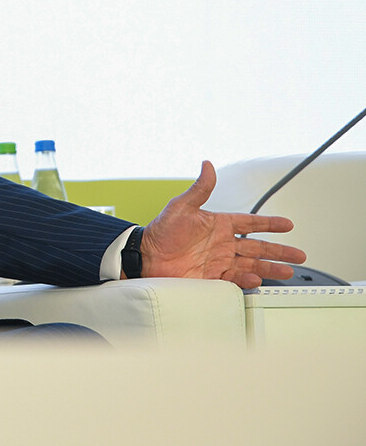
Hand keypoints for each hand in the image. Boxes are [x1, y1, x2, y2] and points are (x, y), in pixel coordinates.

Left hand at [140, 160, 306, 288]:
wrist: (146, 255)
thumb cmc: (161, 231)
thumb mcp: (181, 206)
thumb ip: (199, 189)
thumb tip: (207, 165)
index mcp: (219, 224)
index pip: (251, 222)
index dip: (269, 224)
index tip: (288, 224)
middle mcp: (222, 243)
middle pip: (258, 246)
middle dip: (280, 250)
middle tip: (299, 255)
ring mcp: (219, 260)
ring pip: (252, 264)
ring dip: (270, 267)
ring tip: (288, 271)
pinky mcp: (212, 277)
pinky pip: (235, 278)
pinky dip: (248, 279)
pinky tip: (258, 280)